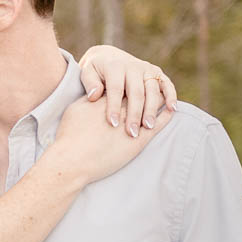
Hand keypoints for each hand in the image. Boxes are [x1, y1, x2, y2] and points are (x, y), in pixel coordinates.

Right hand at [51, 93, 172, 184]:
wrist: (73, 159)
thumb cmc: (69, 135)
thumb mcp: (75, 109)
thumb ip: (89, 98)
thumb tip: (96, 93)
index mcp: (108, 97)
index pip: (125, 86)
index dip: (131, 84)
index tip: (135, 82)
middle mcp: (123, 107)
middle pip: (140, 93)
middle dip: (148, 90)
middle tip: (154, 88)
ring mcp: (132, 122)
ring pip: (152, 106)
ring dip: (159, 101)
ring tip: (166, 98)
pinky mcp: (138, 140)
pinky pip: (159, 124)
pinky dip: (165, 116)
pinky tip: (171, 110)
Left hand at [76, 45, 177, 138]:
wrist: (108, 56)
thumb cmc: (95, 71)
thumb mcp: (87, 73)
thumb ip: (90, 83)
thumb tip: (94, 96)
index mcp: (115, 66)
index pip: (116, 88)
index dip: (114, 106)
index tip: (112, 123)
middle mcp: (133, 66)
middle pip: (136, 92)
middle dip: (134, 113)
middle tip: (131, 132)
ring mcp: (147, 69)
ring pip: (152, 90)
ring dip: (151, 109)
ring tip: (148, 127)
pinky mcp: (156, 73)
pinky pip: (166, 83)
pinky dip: (171, 95)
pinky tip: (172, 109)